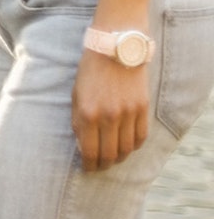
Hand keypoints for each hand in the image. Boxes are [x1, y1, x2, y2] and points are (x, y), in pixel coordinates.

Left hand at [71, 50, 149, 170]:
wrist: (115, 49)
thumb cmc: (90, 72)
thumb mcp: (76, 96)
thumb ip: (79, 122)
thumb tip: (83, 146)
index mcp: (87, 114)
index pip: (90, 152)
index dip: (89, 165)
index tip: (88, 169)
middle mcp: (109, 116)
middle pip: (110, 154)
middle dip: (103, 165)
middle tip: (100, 166)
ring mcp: (128, 113)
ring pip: (127, 149)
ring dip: (120, 158)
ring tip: (113, 158)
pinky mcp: (142, 108)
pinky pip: (141, 136)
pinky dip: (134, 146)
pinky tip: (128, 146)